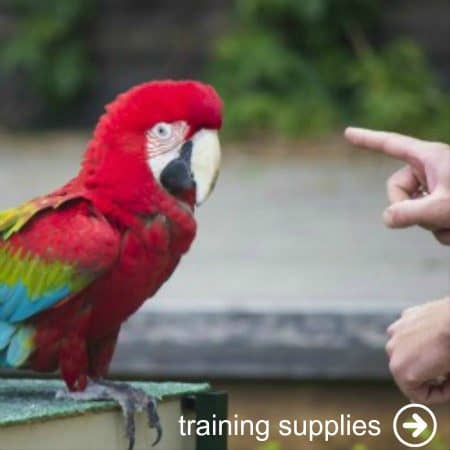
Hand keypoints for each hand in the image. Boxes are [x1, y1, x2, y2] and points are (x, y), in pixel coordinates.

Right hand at [344, 127, 449, 244]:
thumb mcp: (442, 208)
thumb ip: (408, 214)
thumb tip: (386, 218)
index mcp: (430, 157)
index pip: (390, 144)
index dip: (367, 139)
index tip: (347, 133)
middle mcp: (432, 169)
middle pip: (396, 188)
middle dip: (408, 209)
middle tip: (432, 218)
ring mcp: (438, 187)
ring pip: (412, 208)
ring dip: (429, 224)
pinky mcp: (445, 203)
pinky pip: (427, 218)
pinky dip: (440, 229)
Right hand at [386, 297, 449, 403]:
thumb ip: (439, 390)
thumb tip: (429, 390)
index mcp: (401, 371)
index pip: (419, 396)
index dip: (440, 395)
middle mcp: (392, 352)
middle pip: (409, 374)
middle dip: (428, 376)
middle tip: (447, 372)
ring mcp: (395, 333)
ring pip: (407, 353)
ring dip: (422, 356)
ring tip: (442, 354)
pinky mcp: (403, 319)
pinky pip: (409, 335)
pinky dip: (420, 339)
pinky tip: (436, 337)